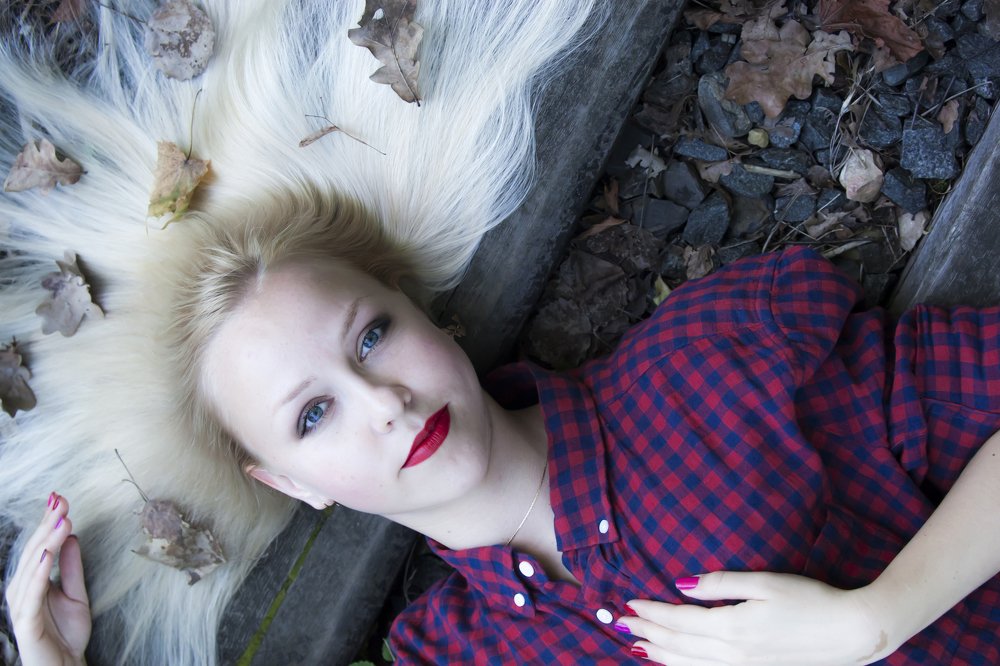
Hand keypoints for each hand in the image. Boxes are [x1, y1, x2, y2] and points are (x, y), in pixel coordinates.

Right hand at [5, 494, 91, 665]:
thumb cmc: (67, 634)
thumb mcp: (77, 593)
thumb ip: (72, 566)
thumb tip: (71, 534)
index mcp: (31, 582)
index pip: (39, 546)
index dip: (47, 522)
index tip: (60, 497)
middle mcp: (22, 590)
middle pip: (33, 552)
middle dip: (47, 525)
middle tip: (62, 501)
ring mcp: (21, 606)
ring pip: (31, 567)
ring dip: (46, 542)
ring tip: (61, 520)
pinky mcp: (25, 623)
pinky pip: (31, 594)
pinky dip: (38, 573)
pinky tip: (47, 555)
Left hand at [617, 572, 896, 665]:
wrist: (853, 633)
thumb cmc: (812, 601)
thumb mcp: (765, 582)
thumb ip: (721, 583)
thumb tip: (682, 585)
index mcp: (733, 627)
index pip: (679, 621)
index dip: (651, 614)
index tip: (629, 606)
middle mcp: (733, 654)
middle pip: (678, 645)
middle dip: (647, 634)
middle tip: (620, 625)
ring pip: (690, 665)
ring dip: (660, 655)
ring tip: (637, 647)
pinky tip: (675, 664)